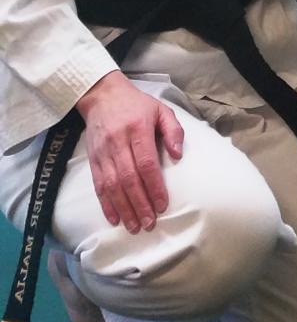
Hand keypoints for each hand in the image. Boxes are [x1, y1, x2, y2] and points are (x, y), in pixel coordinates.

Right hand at [76, 71, 184, 232]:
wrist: (102, 95)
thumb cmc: (136, 104)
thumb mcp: (161, 109)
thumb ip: (173, 130)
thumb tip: (178, 155)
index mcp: (138, 129)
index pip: (146, 163)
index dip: (154, 186)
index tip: (162, 204)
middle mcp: (118, 142)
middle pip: (128, 178)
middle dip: (139, 204)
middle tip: (149, 223)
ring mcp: (103, 152)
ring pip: (112, 185)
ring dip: (123, 208)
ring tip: (134, 226)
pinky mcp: (93, 159)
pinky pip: (98, 185)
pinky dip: (105, 203)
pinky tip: (114, 218)